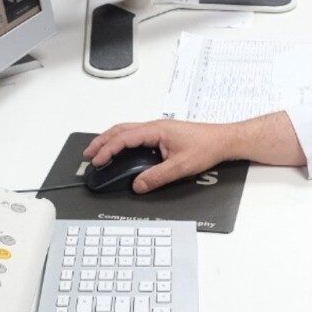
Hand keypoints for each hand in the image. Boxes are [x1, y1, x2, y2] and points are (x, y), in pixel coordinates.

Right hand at [78, 116, 238, 192]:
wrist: (222, 140)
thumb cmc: (206, 147)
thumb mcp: (180, 166)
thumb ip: (157, 177)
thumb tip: (138, 185)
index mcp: (156, 130)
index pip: (124, 138)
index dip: (108, 149)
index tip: (97, 160)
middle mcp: (154, 126)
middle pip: (120, 130)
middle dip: (102, 142)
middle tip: (89, 154)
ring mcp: (157, 130)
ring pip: (127, 131)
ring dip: (111, 141)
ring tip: (99, 153)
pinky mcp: (161, 135)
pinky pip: (136, 136)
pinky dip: (122, 142)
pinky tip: (120, 152)